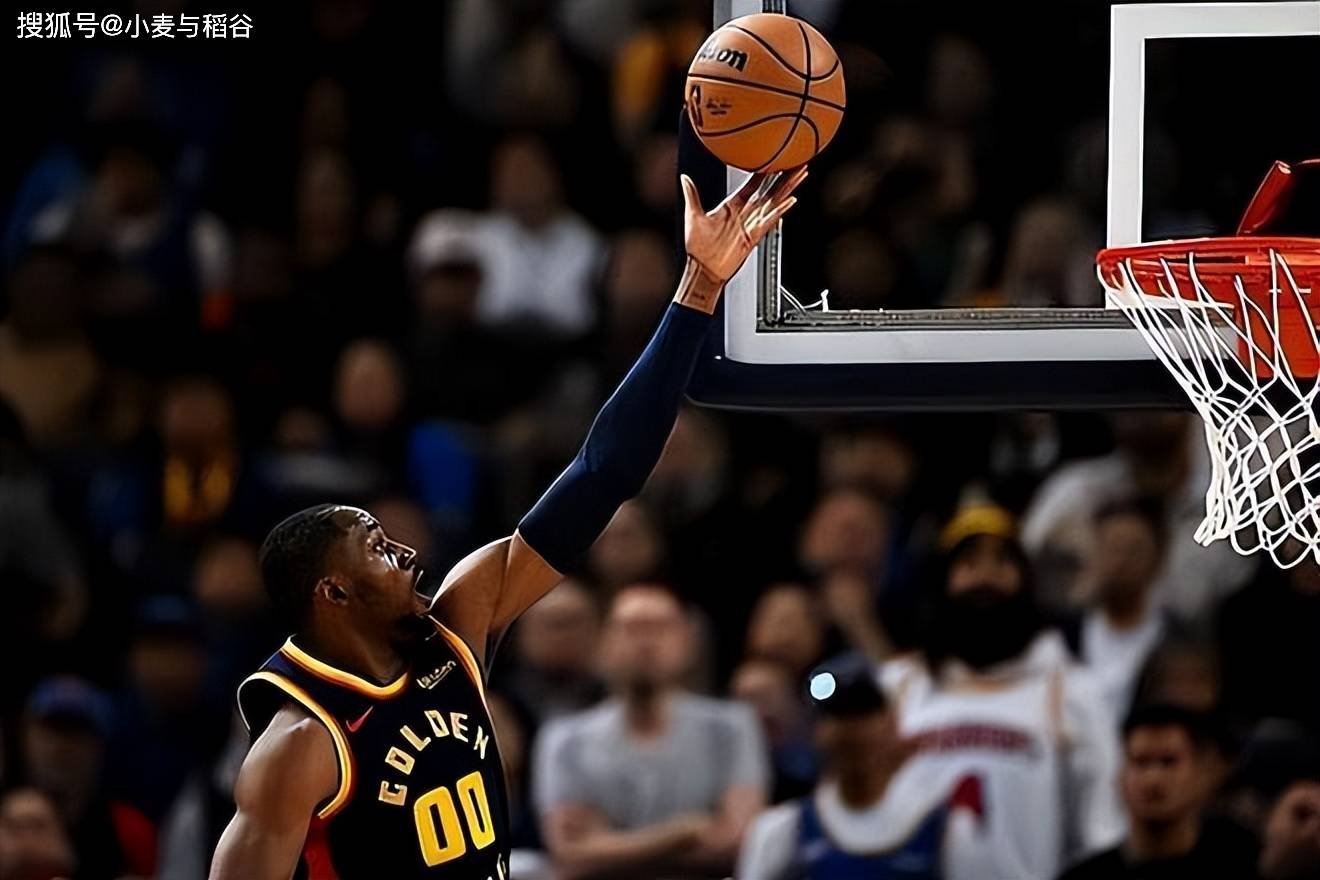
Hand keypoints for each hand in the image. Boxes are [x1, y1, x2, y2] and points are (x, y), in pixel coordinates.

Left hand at [675, 167, 807, 311]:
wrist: (703, 269)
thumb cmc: (697, 247)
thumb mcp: (693, 216)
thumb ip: (692, 195)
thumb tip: (684, 178)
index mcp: (732, 206)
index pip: (751, 185)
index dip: (762, 172)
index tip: (772, 159)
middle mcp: (744, 213)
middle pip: (769, 191)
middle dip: (783, 177)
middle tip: (796, 162)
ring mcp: (751, 224)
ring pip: (774, 202)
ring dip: (787, 188)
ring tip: (800, 174)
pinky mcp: (754, 236)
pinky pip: (770, 220)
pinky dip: (780, 210)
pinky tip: (791, 200)